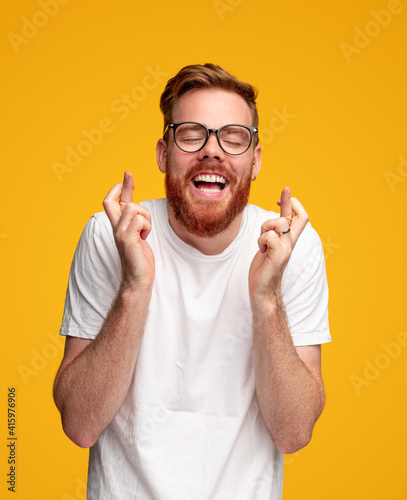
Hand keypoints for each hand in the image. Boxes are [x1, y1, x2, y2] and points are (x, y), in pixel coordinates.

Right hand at [103, 171, 154, 290]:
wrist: (138, 279)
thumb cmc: (140, 259)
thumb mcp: (140, 235)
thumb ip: (137, 223)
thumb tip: (139, 210)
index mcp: (119, 226)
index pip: (114, 202)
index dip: (121, 187)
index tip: (128, 175)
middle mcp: (116, 228)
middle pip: (110, 201)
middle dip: (123, 185)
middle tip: (129, 175)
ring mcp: (119, 233)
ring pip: (133, 208)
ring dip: (146, 216)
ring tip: (145, 230)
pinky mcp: (126, 239)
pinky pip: (138, 220)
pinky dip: (146, 225)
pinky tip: (145, 236)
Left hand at [249, 187, 307, 303]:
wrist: (262, 289)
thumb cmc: (264, 267)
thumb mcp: (268, 244)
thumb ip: (272, 231)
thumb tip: (273, 217)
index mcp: (289, 239)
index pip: (299, 216)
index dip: (293, 203)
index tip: (282, 196)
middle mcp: (290, 242)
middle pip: (300, 216)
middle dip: (289, 201)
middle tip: (280, 195)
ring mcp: (286, 249)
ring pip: (279, 223)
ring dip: (265, 227)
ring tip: (262, 242)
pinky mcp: (278, 256)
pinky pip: (270, 236)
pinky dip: (261, 239)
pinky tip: (261, 250)